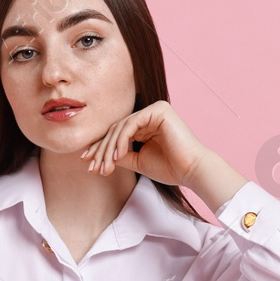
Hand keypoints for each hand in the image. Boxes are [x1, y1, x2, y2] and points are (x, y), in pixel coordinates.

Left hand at [79, 99, 208, 187]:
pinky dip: (121, 140)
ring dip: (109, 148)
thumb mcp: (138, 161)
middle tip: (92, 167)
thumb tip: (99, 155)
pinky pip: (131, 124)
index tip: (88, 163)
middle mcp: (149, 115)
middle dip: (102, 150)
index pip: (117, 134)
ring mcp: (154, 110)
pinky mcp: (158, 110)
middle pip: (116, 129)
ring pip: (121, 127)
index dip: (101, 148)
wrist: (191, 170)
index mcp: (146, 126)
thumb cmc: (170, 168)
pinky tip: (117, 155)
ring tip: (105, 166)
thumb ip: (120, 155)